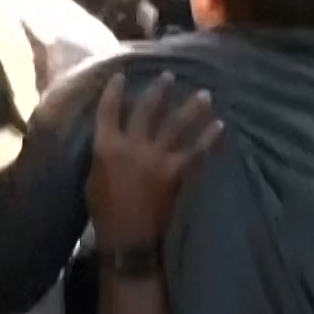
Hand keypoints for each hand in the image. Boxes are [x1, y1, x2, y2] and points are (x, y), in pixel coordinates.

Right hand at [86, 73, 222, 247]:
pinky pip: (196, 151)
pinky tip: (220, 126)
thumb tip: (113, 141)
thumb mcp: (93, 178)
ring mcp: (156, 158)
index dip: (114, 92)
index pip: (108, 111)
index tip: (121, 76)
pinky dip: (209, 138)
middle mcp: (132, 146)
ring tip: (204, 95)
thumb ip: (104, 155)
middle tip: (169, 76)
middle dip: (158, 91)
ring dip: (190, 108)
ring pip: (175, 125)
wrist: (127, 237)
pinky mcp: (175, 172)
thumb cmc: (103, 211)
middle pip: (146, 110)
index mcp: (106, 146)